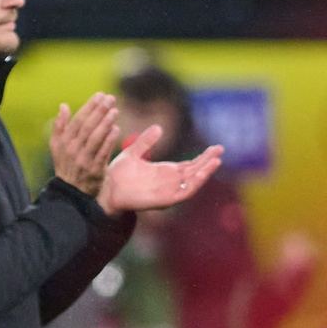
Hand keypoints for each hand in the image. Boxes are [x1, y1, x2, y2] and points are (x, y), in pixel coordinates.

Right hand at [50, 92, 118, 196]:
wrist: (71, 191)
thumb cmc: (65, 164)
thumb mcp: (57, 145)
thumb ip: (60, 125)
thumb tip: (64, 106)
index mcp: (63, 141)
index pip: (77, 120)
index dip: (89, 107)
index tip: (100, 95)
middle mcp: (72, 149)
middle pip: (87, 127)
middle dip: (99, 111)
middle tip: (110, 99)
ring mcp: (83, 160)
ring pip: (95, 138)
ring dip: (105, 123)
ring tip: (115, 110)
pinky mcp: (94, 169)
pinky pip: (102, 152)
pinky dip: (109, 140)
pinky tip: (116, 129)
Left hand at [96, 125, 223, 215]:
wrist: (106, 189)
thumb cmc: (117, 175)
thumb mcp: (133, 153)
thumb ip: (145, 142)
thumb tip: (159, 127)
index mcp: (164, 172)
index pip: (189, 165)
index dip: (202, 157)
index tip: (215, 148)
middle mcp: (169, 182)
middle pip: (194, 171)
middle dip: (208, 161)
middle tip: (220, 149)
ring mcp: (167, 191)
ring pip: (192, 182)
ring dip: (205, 172)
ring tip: (216, 160)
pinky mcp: (164, 200)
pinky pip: (183, 193)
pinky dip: (194, 184)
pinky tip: (200, 173)